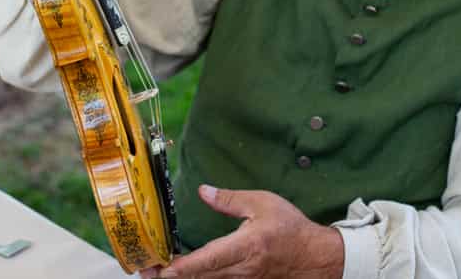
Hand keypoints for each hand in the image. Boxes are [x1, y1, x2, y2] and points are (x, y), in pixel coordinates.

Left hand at [141, 184, 343, 277]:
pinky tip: (182, 274)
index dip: (184, 267)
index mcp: (246, 247)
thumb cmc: (290, 229)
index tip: (163, 269)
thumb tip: (203, 191)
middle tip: (145, 268)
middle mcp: (242, 270)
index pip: (209, 259)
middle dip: (170, 275)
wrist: (315, 257)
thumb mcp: (262, 203)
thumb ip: (230, 199)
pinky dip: (197, 278)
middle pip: (201, 277)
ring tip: (156, 272)